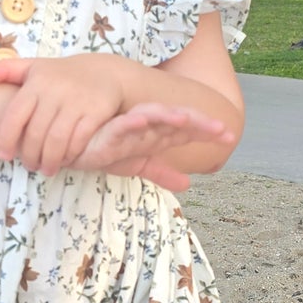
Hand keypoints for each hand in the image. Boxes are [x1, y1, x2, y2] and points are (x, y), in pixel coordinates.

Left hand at [0, 53, 127, 173]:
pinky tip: (66, 160)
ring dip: (49, 160)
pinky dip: (70, 154)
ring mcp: (76, 101)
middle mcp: (55, 91)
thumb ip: (6, 71)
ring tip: (46, 169)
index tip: (4, 155)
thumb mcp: (35, 67)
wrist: (106, 72)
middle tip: (29, 165)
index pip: (14, 116)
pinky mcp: (96, 110)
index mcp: (36, 82)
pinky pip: (79, 140)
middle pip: (35, 133)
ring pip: (56, 140)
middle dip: (30, 155)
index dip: (6, 139)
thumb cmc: (62, 75)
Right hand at [74, 103, 237, 192]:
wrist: (72, 146)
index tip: (230, 136)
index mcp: (154, 134)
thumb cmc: (104, 149)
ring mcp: (127, 129)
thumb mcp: (136, 164)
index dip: (207, 132)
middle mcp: (144, 127)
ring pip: (152, 118)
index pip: (185, 131)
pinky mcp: (106, 134)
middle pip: (176, 122)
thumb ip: (161, 172)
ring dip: (169, 117)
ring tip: (187, 120)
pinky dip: (132, 122)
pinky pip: (121, 126)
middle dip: (198, 124)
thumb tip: (188, 184)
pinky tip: (143, 121)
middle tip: (222, 130)